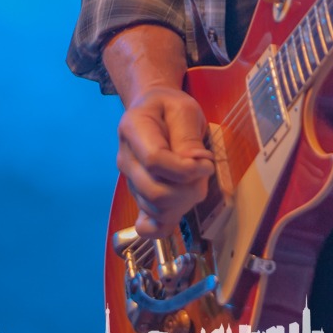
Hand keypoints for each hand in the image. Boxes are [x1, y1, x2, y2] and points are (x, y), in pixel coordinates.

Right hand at [116, 85, 215, 237]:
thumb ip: (187, 135)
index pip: (154, 161)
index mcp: (133, 129)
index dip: (184, 169)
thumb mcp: (183, 108)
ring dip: (185, 200)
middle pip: (155, 191)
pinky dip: (164, 225)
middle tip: (204, 170)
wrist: (152, 111)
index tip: (206, 162)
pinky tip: (177, 212)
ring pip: (157, 209)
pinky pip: (148, 225)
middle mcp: (126, 159)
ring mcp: (130, 181)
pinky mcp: (138, 197)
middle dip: (189, 188)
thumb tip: (194, 166)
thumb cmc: (169, 107)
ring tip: (195, 179)